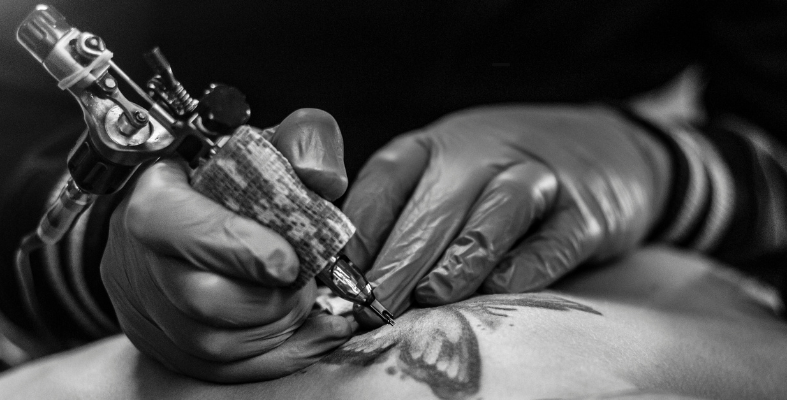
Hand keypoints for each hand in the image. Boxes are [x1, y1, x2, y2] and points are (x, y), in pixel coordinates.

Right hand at [101, 109, 355, 382]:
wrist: (179, 217)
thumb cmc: (223, 181)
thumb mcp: (265, 143)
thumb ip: (303, 140)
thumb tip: (322, 176)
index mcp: (155, 199)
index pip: (176, 226)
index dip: (239, 246)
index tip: (289, 257)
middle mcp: (141, 261)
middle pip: (201, 299)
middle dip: (270, 297)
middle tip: (300, 279)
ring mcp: (148, 311)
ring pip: (213, 345)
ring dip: (277, 328)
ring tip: (301, 298)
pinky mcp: (166, 347)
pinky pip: (225, 371)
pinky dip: (280, 356)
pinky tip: (312, 332)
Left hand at [343, 105, 670, 326]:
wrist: (609, 147)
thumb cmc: (503, 174)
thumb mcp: (448, 173)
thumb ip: (404, 214)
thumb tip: (349, 275)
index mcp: (437, 146)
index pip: (388, 177)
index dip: (359, 225)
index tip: (337, 271)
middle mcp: (484, 153)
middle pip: (435, 205)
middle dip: (398, 260)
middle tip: (370, 305)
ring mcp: (539, 178)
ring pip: (497, 211)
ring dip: (461, 257)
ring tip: (431, 295)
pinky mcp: (587, 212)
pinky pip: (556, 237)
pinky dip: (528, 263)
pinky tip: (500, 288)